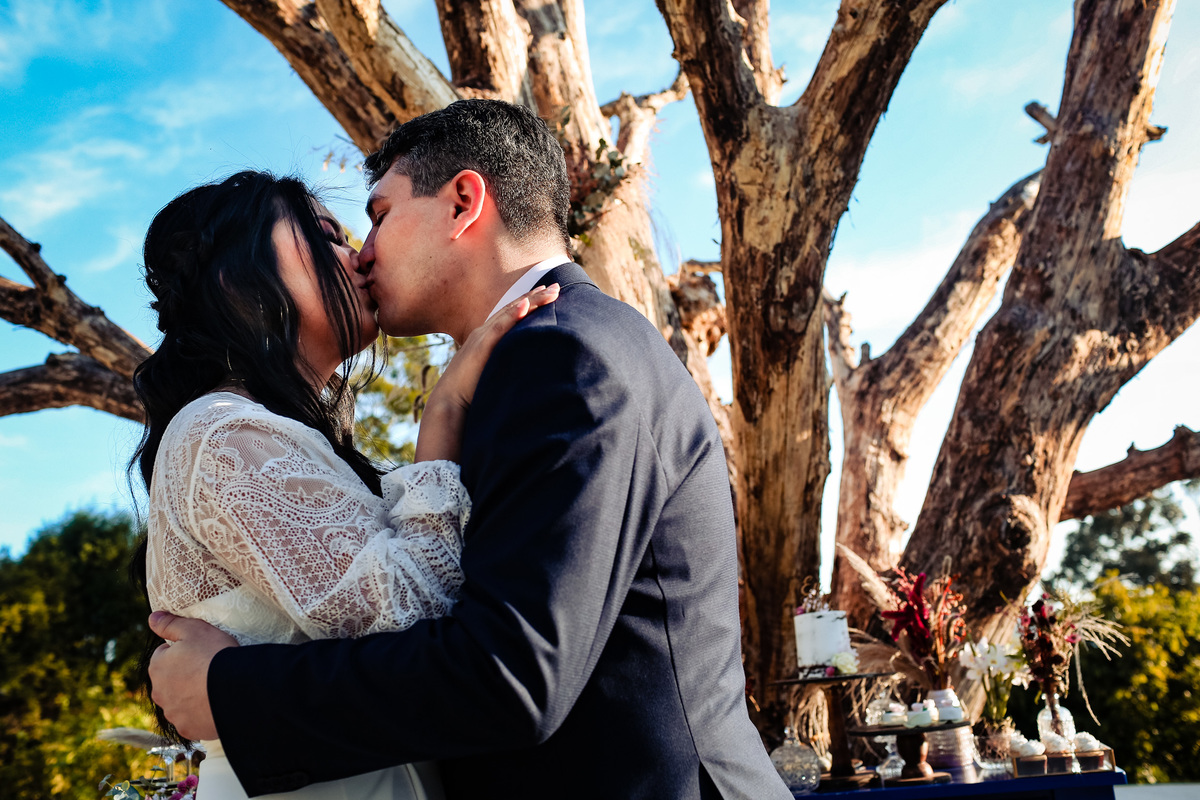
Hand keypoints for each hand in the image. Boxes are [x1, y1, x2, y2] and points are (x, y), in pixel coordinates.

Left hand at [147, 611, 238, 740]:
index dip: (183, 651)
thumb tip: (152, 617)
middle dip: (184, 675)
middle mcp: (159, 693)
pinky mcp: (187, 729)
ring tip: (213, 687)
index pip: (164, 655)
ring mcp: (173, 713)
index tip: (200, 652)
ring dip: (191, 695)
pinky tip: (215, 704)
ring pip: (179, 701)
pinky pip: (191, 719)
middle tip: (208, 668)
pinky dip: (200, 713)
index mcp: (157, 667)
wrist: (236, 689)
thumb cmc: (215, 655)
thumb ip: (170, 623)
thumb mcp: (194, 629)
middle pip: (170, 680)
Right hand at [438, 283, 559, 409]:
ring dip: (530, 300)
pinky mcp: (481, 347)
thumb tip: (523, 368)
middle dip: (535, 296)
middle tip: (556, 287)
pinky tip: (525, 306)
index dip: (530, 302)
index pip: (511, 314)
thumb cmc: (471, 392)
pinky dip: (512, 315)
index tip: (548, 293)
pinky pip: (499, 328)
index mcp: (487, 337)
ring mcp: (482, 337)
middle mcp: (484, 332)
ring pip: (509, 313)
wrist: (449, 403)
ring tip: (549, 291)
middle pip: (513, 308)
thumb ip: (505, 364)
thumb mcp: (493, 372)